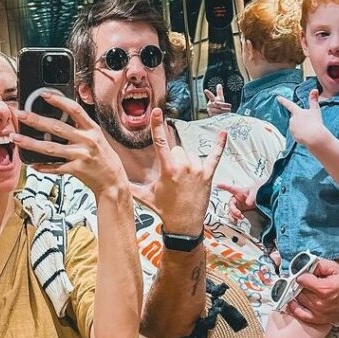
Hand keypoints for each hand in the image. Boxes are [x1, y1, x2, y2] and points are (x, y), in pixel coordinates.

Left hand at [15, 93, 127, 195]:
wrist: (113, 180)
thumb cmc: (102, 157)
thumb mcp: (96, 137)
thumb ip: (80, 127)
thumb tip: (57, 116)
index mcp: (92, 129)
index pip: (74, 110)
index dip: (59, 101)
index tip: (44, 95)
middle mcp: (87, 140)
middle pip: (57, 128)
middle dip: (36, 120)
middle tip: (20, 115)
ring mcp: (81, 156)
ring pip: (51, 148)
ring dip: (31, 143)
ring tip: (16, 138)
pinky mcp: (77, 170)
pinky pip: (55, 168)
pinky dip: (43, 166)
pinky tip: (32, 164)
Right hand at [131, 107, 226, 233]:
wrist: (184, 225)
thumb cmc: (164, 210)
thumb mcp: (145, 197)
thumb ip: (129, 185)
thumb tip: (115, 179)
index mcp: (168, 169)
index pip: (161, 142)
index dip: (157, 126)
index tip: (157, 112)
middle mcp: (183, 166)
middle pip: (177, 149)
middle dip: (173, 159)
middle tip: (172, 178)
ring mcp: (197, 170)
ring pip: (190, 155)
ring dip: (186, 163)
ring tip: (184, 181)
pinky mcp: (208, 174)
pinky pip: (214, 156)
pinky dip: (219, 145)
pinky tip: (223, 133)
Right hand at [204, 84, 231, 116]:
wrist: (218, 115)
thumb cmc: (219, 106)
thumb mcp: (220, 98)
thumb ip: (219, 92)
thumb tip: (219, 84)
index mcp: (212, 100)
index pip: (210, 96)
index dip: (208, 93)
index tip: (205, 90)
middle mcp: (210, 106)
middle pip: (217, 104)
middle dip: (223, 104)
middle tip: (229, 106)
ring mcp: (210, 111)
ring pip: (218, 109)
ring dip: (224, 110)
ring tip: (228, 110)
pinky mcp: (212, 116)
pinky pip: (218, 115)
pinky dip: (222, 114)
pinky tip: (224, 114)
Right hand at [217, 181, 256, 222]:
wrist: (262, 198)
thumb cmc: (257, 192)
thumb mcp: (255, 193)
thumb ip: (251, 198)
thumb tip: (248, 203)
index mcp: (238, 192)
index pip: (229, 188)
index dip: (223, 187)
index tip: (217, 185)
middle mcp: (236, 198)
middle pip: (230, 204)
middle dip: (233, 210)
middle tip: (238, 214)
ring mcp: (238, 205)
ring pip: (231, 211)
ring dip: (234, 215)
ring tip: (240, 217)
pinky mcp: (240, 210)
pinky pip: (235, 215)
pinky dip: (236, 218)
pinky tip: (238, 220)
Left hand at [278, 90, 325, 147]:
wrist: (314, 137)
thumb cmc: (315, 123)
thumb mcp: (315, 110)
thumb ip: (313, 100)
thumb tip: (314, 90)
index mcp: (297, 112)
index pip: (289, 105)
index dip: (283, 101)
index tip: (278, 98)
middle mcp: (292, 120)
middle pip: (295, 117)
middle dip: (300, 119)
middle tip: (309, 122)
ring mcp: (292, 128)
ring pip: (295, 126)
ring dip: (301, 127)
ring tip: (309, 129)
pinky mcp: (293, 136)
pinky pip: (297, 134)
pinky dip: (301, 134)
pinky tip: (307, 135)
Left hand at [286, 258, 338, 325]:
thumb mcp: (336, 268)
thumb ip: (319, 265)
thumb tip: (305, 264)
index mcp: (324, 288)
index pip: (301, 279)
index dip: (301, 274)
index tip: (303, 273)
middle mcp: (320, 302)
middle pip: (298, 290)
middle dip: (299, 284)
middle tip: (304, 280)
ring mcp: (318, 312)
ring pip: (298, 300)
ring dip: (298, 293)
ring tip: (304, 289)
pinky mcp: (318, 319)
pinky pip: (300, 314)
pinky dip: (294, 307)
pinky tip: (294, 301)